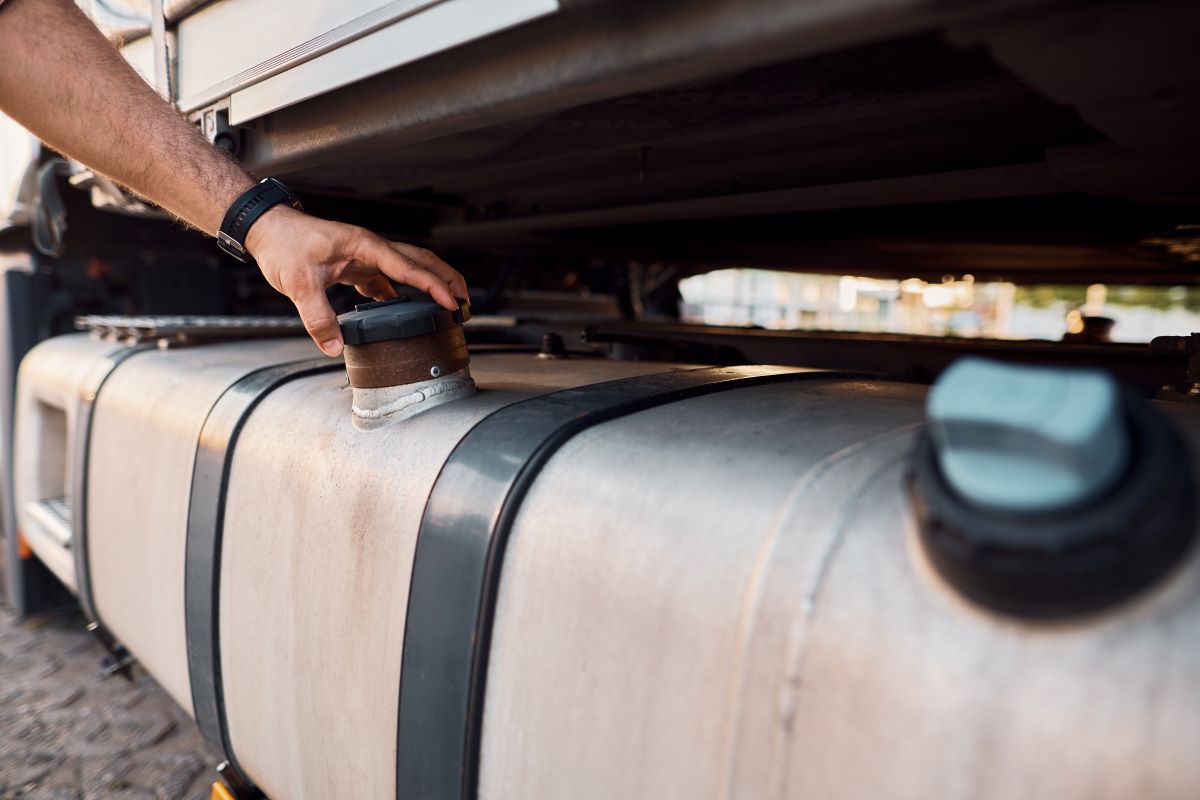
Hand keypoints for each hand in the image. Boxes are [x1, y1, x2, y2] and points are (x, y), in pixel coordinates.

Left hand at [245, 205, 468, 355]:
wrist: (266, 230)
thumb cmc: (282, 244)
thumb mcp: (298, 283)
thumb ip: (318, 317)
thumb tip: (335, 347)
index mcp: (364, 245)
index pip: (407, 266)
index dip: (432, 285)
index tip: (450, 302)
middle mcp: (370, 248)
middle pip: (420, 260)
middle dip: (446, 279)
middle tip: (465, 302)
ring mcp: (365, 256)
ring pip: (408, 268)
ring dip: (430, 283)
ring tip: (448, 304)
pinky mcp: (357, 266)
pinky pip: (389, 279)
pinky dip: (405, 292)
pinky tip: (407, 309)